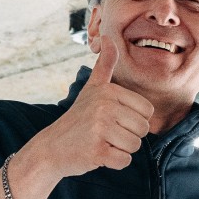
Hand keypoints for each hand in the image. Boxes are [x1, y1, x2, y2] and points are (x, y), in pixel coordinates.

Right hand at [22, 39, 155, 180]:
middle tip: (106, 133)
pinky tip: (98, 154)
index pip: (147, 111)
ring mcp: (99, 129)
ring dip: (121, 149)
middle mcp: (104, 107)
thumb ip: (104, 64)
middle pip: (143, 129)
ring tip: (101, 142)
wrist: (51, 147)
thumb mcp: (92, 88)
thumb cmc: (78, 118)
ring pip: (135, 146)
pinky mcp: (96, 151)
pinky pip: (124, 161)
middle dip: (128, 135)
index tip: (112, 119)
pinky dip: (114, 162)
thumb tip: (107, 36)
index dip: (134, 119)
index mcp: (108, 91)